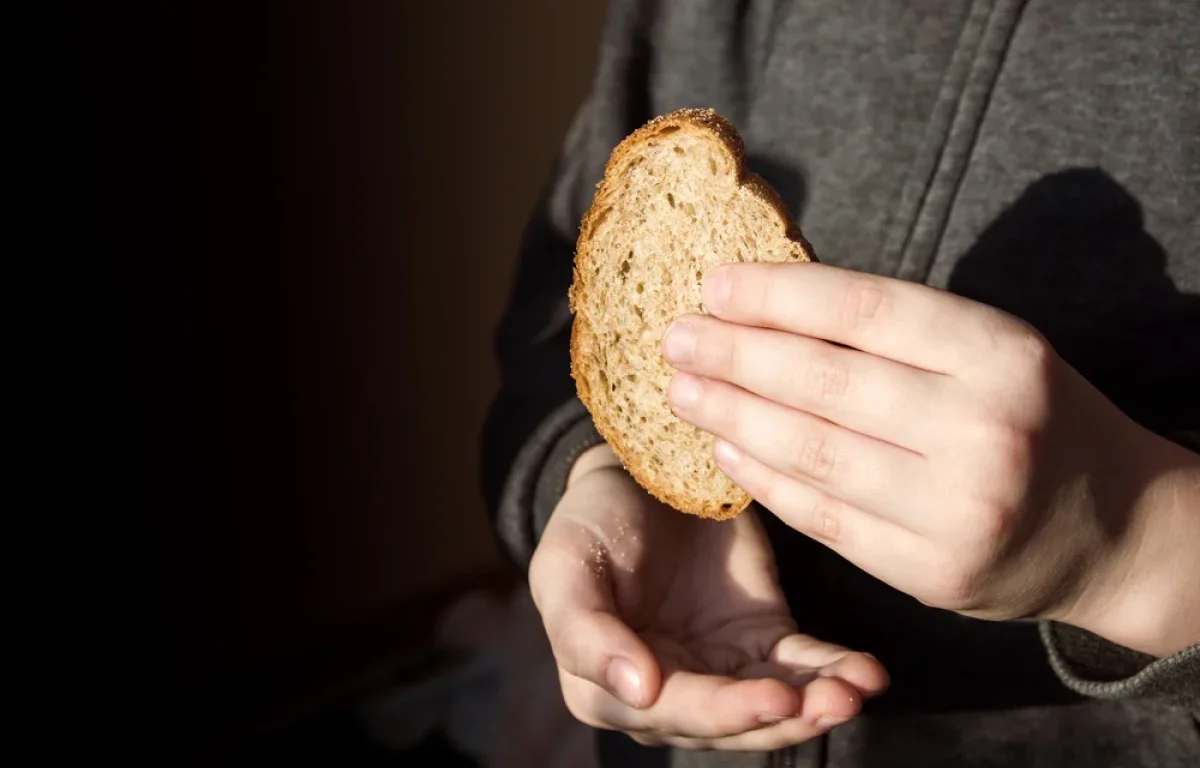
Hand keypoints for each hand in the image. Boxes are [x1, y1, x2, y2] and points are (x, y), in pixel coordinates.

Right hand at [529, 444, 888, 750]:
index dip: (724, 712)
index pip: (672, 712)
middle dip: (786, 716)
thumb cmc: (587, 522)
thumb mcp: (563, 566)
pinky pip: (801, 667)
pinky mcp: (759, 640)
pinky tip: (865, 672)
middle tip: (835, 700)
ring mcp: (718, 670)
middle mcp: (666, 694)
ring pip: (774, 704)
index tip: (774, 699)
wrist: (634, 469)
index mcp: (606, 689)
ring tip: (856, 689)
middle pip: (732, 722)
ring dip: (818, 703)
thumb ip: (583, 632)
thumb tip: (636, 693)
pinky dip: (834, 672)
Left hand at [662, 262, 1199, 655]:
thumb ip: (897, 333)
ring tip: (682, 389)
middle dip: (735, 354)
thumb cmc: (1033, 417)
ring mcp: (958, 509)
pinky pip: (824, 518)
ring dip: (732, 415)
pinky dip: (764, 481)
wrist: (1115, 529)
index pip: (864, 310)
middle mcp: (983, 429)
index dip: (778, 294)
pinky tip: (724, 449)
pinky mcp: (931, 572)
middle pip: (825, 382)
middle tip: (675, 336)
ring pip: (813, 452)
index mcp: (1000, 352)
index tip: (714, 285)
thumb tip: (769, 302)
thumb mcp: (991, 351)